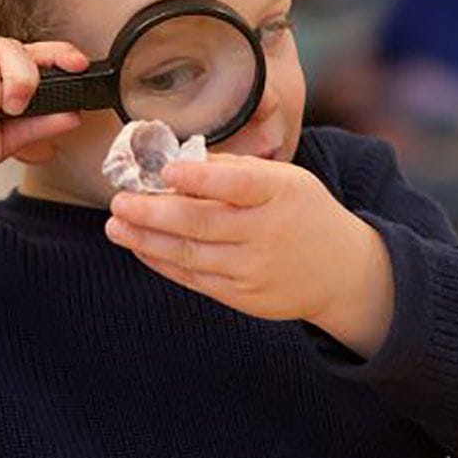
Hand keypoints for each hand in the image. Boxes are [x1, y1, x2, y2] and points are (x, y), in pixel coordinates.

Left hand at [105, 154, 394, 356]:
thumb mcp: (285, 179)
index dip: (201, 177)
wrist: (340, 271)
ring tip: (116, 225)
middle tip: (120, 201)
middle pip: (202, 222)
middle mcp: (268, 232)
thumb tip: (181, 161)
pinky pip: (194, 279)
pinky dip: (162, 262)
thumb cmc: (302, 212)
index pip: (239, 183)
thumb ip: (236, 169)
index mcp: (282, 192)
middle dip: (153, 212)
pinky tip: (140, 245)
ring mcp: (254, 269)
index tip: (167, 169)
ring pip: (191, 254)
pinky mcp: (243, 296)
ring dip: (147, 239)